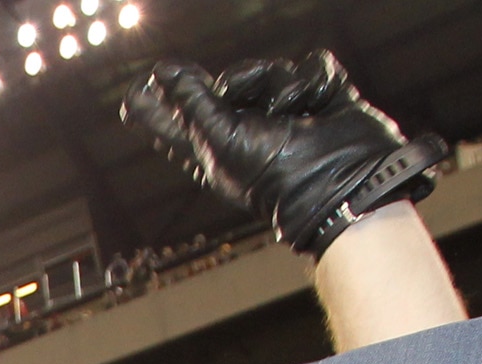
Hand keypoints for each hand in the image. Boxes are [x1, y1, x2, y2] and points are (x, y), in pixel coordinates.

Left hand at [124, 54, 443, 257]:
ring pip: (265, 70)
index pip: (171, 119)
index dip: (153, 100)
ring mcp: (281, 111)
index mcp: (210, 145)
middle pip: (220, 84)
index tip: (139, 84)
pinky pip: (308, 65)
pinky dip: (312, 82)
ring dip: (274, 84)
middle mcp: (242, 127)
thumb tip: (163, 73)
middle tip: (230, 92)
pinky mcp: (318, 95)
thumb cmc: (275, 175)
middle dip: (229, 84)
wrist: (342, 181)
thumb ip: (192, 104)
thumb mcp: (221, 141)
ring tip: (287, 112)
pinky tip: (315, 105)